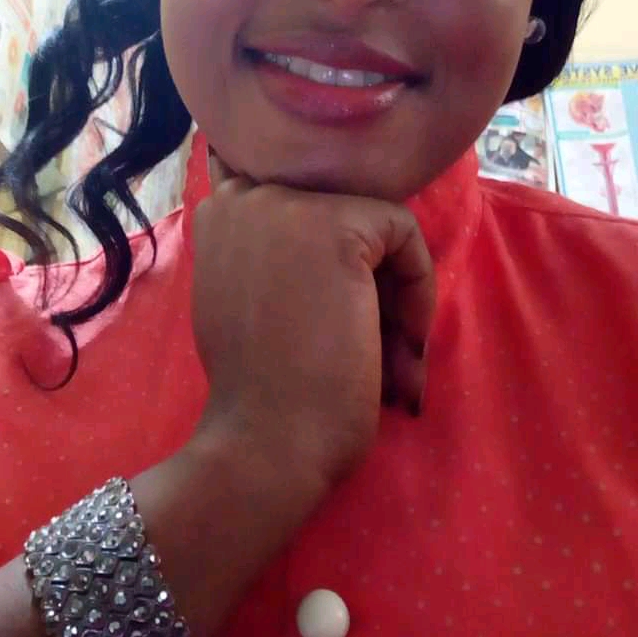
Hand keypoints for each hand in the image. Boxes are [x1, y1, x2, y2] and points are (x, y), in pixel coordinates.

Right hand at [190, 149, 434, 495]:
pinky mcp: (338, 227)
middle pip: (343, 213)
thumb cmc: (260, 390)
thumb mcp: (244, 298)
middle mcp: (247, 194)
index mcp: (219, 211)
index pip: (299, 199)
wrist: (266, 441)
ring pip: (376, 225)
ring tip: (395, 363)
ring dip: (394, 294)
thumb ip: (269, 252)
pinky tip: (401, 345)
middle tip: (377, 349)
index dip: (330, 254)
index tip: (337, 318)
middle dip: (369, 281)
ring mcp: (289, 206)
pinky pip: (404, 233)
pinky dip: (418, 289)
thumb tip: (328, 230)